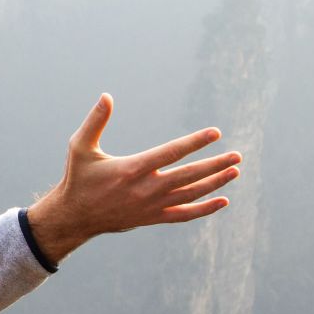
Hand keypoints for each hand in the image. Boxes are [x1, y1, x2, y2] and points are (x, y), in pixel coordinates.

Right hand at [25, 94, 241, 263]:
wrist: (75, 216)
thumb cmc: (79, 178)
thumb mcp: (80, 147)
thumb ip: (94, 121)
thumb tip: (106, 96)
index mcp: (132, 169)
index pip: (171, 152)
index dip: (195, 142)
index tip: (215, 133)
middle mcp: (146, 189)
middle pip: (189, 175)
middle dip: (215, 165)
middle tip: (237, 156)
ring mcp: (152, 206)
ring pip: (191, 194)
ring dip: (215, 183)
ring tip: (234, 171)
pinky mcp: (153, 218)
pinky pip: (184, 215)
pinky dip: (204, 209)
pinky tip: (222, 201)